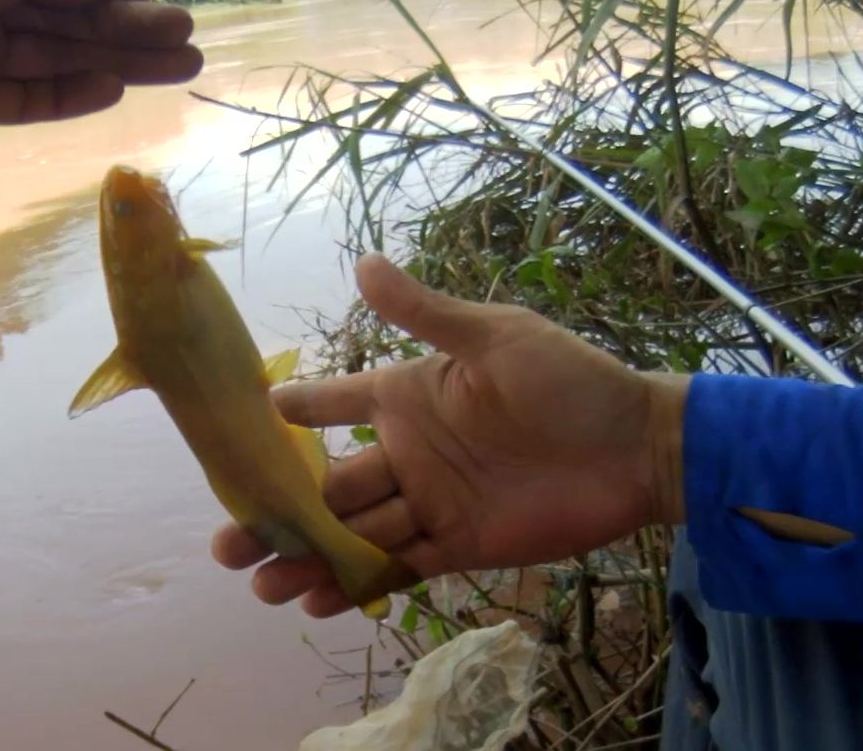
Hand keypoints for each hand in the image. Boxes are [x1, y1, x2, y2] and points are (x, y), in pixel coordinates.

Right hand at [212, 254, 687, 617]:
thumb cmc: (569, 381)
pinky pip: (397, 565)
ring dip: (306, 558)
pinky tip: (315, 599)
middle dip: (278, 515)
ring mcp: (431, 502)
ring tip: (257, 584)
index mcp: (407, 397)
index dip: (291, 416)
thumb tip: (363, 263)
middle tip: (226, 543)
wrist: (636, 450)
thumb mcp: (495, 338)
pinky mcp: (458, 544)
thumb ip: (426, 313)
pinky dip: (357, 584)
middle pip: (329, 487)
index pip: (334, 405)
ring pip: (354, 534)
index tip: (241, 427)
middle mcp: (408, 451)